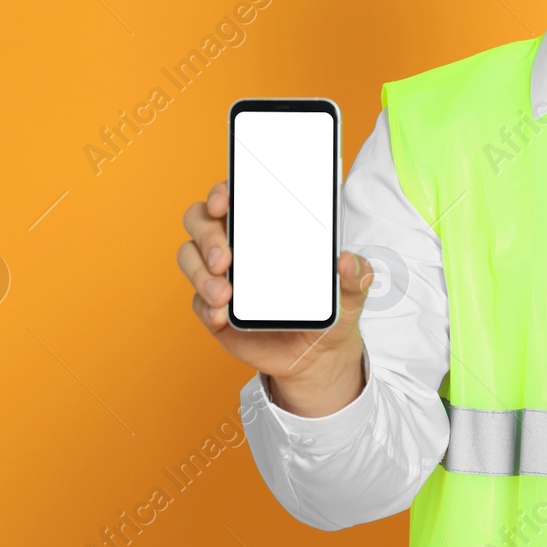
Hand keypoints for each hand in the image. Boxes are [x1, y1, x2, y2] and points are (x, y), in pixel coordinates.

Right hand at [178, 181, 374, 415]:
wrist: (318, 354)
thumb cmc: (330, 308)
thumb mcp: (351, 292)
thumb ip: (356, 276)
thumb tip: (347, 260)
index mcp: (267, 227)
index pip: (235, 196)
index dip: (223, 192)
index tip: (225, 201)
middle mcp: (237, 244)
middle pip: (200, 221)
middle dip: (207, 235)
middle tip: (225, 258)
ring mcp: (222, 275)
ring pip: (189, 257)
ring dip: (201, 273)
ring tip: (226, 295)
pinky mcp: (215, 308)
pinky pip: (197, 301)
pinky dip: (206, 306)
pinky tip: (222, 314)